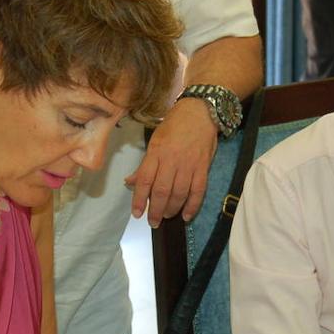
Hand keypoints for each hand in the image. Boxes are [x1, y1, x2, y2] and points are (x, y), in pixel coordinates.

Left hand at [125, 99, 218, 226]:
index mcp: (156, 153)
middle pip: (162, 191)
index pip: (144, 180)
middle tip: (153, 222)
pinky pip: (198, 191)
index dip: (139, 199)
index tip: (137, 214)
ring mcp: (189, 165)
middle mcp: (171, 160)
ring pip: (179, 193)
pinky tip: (187, 215)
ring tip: (167, 216)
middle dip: (156, 210)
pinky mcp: (203, 168)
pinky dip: (193, 206)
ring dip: (172, 209)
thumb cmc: (174, 126)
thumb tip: (130, 182)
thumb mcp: (154, 141)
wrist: (200, 112)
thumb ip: (144, 165)